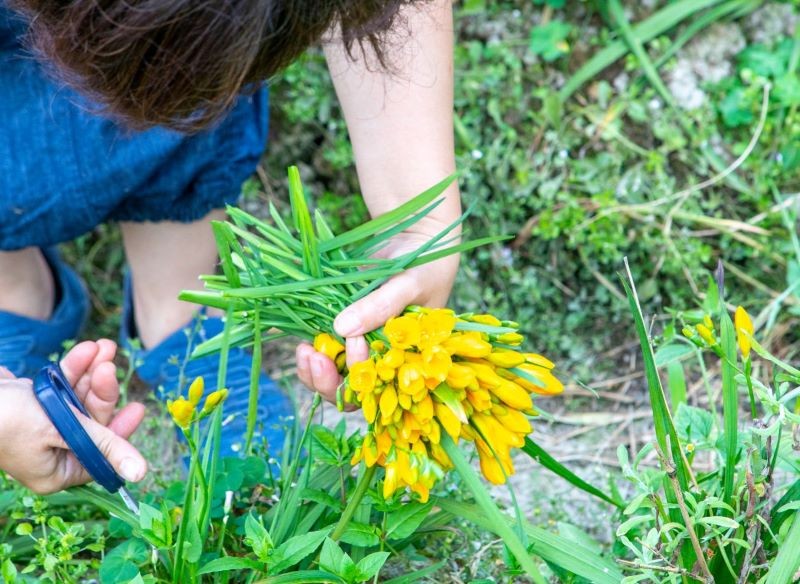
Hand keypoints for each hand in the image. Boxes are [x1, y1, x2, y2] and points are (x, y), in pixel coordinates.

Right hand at [0, 340, 146, 493]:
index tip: (138, 407)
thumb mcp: (62, 430)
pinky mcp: (35, 402)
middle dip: (103, 391)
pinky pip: (63, 386)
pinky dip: (75, 369)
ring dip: (92, 373)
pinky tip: (87, 350)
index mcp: (55, 471)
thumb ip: (105, 444)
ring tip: (104, 347)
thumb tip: (142, 473)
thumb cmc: (4, 419)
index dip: (120, 430)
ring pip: (80, 399)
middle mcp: (51, 451)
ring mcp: (42, 425)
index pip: (101, 453)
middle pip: (92, 421)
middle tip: (110, 366)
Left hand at [296, 228, 458, 405]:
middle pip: (352, 389)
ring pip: (334, 375)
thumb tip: (342, 328)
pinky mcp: (344, 328)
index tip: (354, 342)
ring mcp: (361, 344)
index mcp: (408, 357)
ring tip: (304, 351)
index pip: (383, 386)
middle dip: (329, 381)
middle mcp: (384, 358)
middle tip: (315, 358)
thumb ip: (380, 306)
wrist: (414, 238)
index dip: (362, 375)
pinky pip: (325, 351)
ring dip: (315, 370)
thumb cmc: (425, 264)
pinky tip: (303, 344)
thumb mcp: (408, 283)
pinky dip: (312, 353)